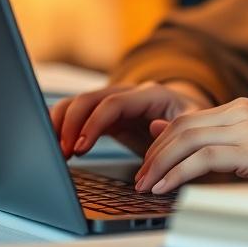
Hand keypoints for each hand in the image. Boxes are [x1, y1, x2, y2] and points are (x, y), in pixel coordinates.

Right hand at [50, 80, 211, 157]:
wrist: (191, 124)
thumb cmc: (192, 128)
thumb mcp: (193, 129)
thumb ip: (177, 129)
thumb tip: (155, 127)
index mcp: (151, 95)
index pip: (114, 103)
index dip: (94, 124)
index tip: (80, 147)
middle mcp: (129, 94)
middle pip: (89, 98)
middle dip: (70, 124)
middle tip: (62, 152)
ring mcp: (115, 102)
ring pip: (78, 103)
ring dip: (61, 123)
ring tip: (54, 150)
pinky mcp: (106, 116)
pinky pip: (78, 114)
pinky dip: (63, 126)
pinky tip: (56, 145)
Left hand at [134, 98, 247, 193]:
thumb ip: (219, 142)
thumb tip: (171, 138)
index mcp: (241, 108)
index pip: (186, 119)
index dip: (160, 143)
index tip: (147, 165)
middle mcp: (241, 111)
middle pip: (180, 127)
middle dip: (153, 155)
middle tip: (138, 179)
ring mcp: (247, 128)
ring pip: (186, 140)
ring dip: (160, 165)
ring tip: (146, 187)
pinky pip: (203, 159)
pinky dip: (178, 174)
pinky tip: (167, 189)